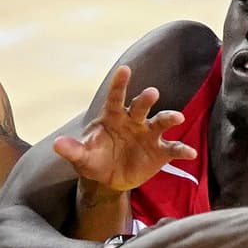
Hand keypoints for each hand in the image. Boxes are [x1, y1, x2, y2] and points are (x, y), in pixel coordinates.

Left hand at [53, 65, 196, 191]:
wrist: (109, 178)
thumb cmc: (94, 160)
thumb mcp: (81, 157)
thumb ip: (72, 149)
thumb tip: (57, 144)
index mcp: (113, 117)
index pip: (115, 97)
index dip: (120, 83)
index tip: (125, 69)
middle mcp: (134, 120)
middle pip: (141, 106)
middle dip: (145, 99)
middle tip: (152, 93)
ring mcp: (149, 134)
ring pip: (161, 121)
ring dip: (169, 118)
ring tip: (176, 118)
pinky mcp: (160, 151)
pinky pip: (173, 148)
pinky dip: (182, 150)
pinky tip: (190, 152)